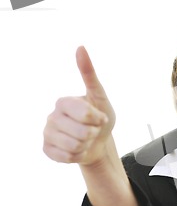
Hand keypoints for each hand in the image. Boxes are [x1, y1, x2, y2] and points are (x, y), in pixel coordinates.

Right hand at [43, 46, 115, 165]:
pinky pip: (66, 157)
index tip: (99, 117)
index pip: (85, 113)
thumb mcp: (100, 96)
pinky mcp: (47, 150)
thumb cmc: (100, 117)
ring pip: (74, 146)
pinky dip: (78, 156)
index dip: (98, 119)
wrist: (98, 143)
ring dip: (86, 145)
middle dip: (93, 134)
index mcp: (63, 102)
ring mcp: (47, 133)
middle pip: (81, 132)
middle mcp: (52, 116)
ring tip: (86, 139)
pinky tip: (78, 149)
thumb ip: (89, 73)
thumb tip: (80, 47)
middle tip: (92, 130)